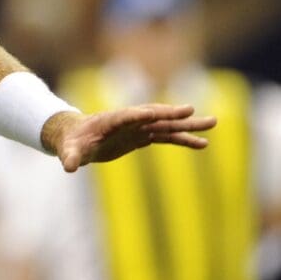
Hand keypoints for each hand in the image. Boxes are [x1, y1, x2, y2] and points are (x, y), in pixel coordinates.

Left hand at [45, 105, 216, 172]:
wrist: (76, 137)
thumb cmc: (71, 142)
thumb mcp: (69, 151)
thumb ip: (70, 157)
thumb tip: (68, 167)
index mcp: (111, 120)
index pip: (129, 116)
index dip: (143, 114)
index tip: (159, 113)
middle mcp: (129, 120)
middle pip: (154, 116)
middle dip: (174, 114)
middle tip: (196, 112)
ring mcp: (138, 128)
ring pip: (166, 125)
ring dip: (188, 126)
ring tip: (212, 125)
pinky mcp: (142, 137)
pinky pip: (166, 137)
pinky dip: (183, 139)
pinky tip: (202, 143)